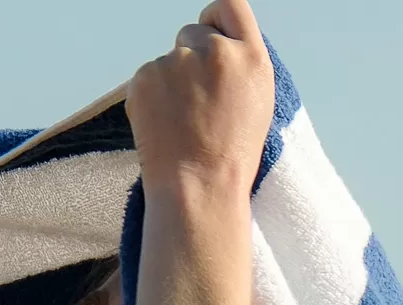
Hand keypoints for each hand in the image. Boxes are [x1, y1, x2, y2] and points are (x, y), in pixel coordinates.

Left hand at [125, 0, 273, 199]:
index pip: (229, 5)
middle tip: (195, 102)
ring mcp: (179, 62)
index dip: (215, 19)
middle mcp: (216, 51)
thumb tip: (217, 38)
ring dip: (171, 81)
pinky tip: (164, 125)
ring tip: (182, 121)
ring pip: (169, 58)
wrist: (198, 188)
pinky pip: (147, 77)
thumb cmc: (231, 155)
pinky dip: (151, 97)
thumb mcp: (257, 101)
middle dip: (191, 58)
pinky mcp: (146, 76)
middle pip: (193, 32)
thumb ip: (240, 61)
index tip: (209, 35)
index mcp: (251, 56)